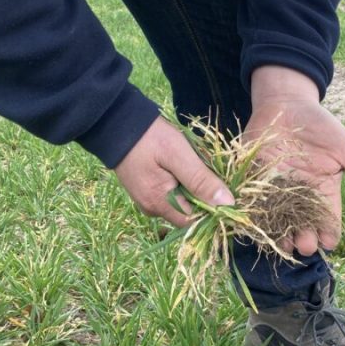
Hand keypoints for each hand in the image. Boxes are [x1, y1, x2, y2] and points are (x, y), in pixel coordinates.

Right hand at [114, 117, 234, 226]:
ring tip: (196, 165)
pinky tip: (185, 166)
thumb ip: (201, 180)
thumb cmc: (150, 138)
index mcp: (160, 204)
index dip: (213, 211)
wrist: (116, 122)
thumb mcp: (179, 155)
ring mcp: (148, 200)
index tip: (225, 191)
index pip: (195, 222)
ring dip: (194, 189)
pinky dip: (183, 184)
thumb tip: (228, 203)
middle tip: (210, 171)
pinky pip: (172, 195)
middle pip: (189, 214)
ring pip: (181, 203)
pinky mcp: (147, 191)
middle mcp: (152, 209)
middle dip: (204, 197)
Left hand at [246, 66, 344, 256]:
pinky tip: (254, 226)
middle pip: (304, 225)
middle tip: (304, 246)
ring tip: (283, 244)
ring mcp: (276, 190)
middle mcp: (300, 196)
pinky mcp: (254, 180)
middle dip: (305, 237)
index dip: (330, 233)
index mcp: (324, 191)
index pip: (329, 219)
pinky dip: (253, 214)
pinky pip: (253, 202)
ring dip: (280, 233)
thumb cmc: (321, 125)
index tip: (329, 243)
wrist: (286, 103)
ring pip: (279, 220)